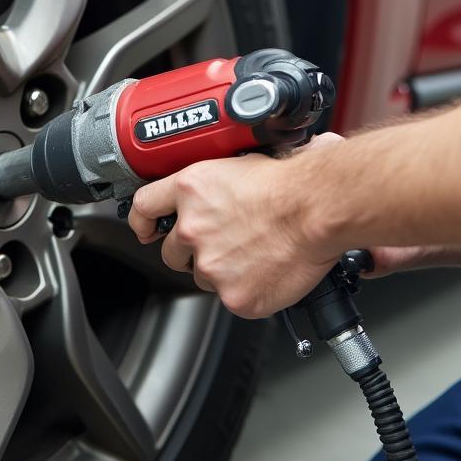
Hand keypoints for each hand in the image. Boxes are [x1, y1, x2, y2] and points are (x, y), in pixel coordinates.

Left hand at [127, 136, 344, 318]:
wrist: (318, 210)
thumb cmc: (292, 183)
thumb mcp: (243, 162)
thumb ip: (219, 180)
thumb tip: (225, 177)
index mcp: (190, 189)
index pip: (144, 206)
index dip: (142, 220)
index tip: (146, 227)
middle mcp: (192, 228)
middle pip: (171, 251)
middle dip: (189, 250)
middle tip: (221, 243)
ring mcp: (210, 265)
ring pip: (203, 276)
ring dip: (220, 270)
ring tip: (252, 254)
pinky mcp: (233, 295)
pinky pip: (232, 297)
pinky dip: (247, 289)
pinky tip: (266, 271)